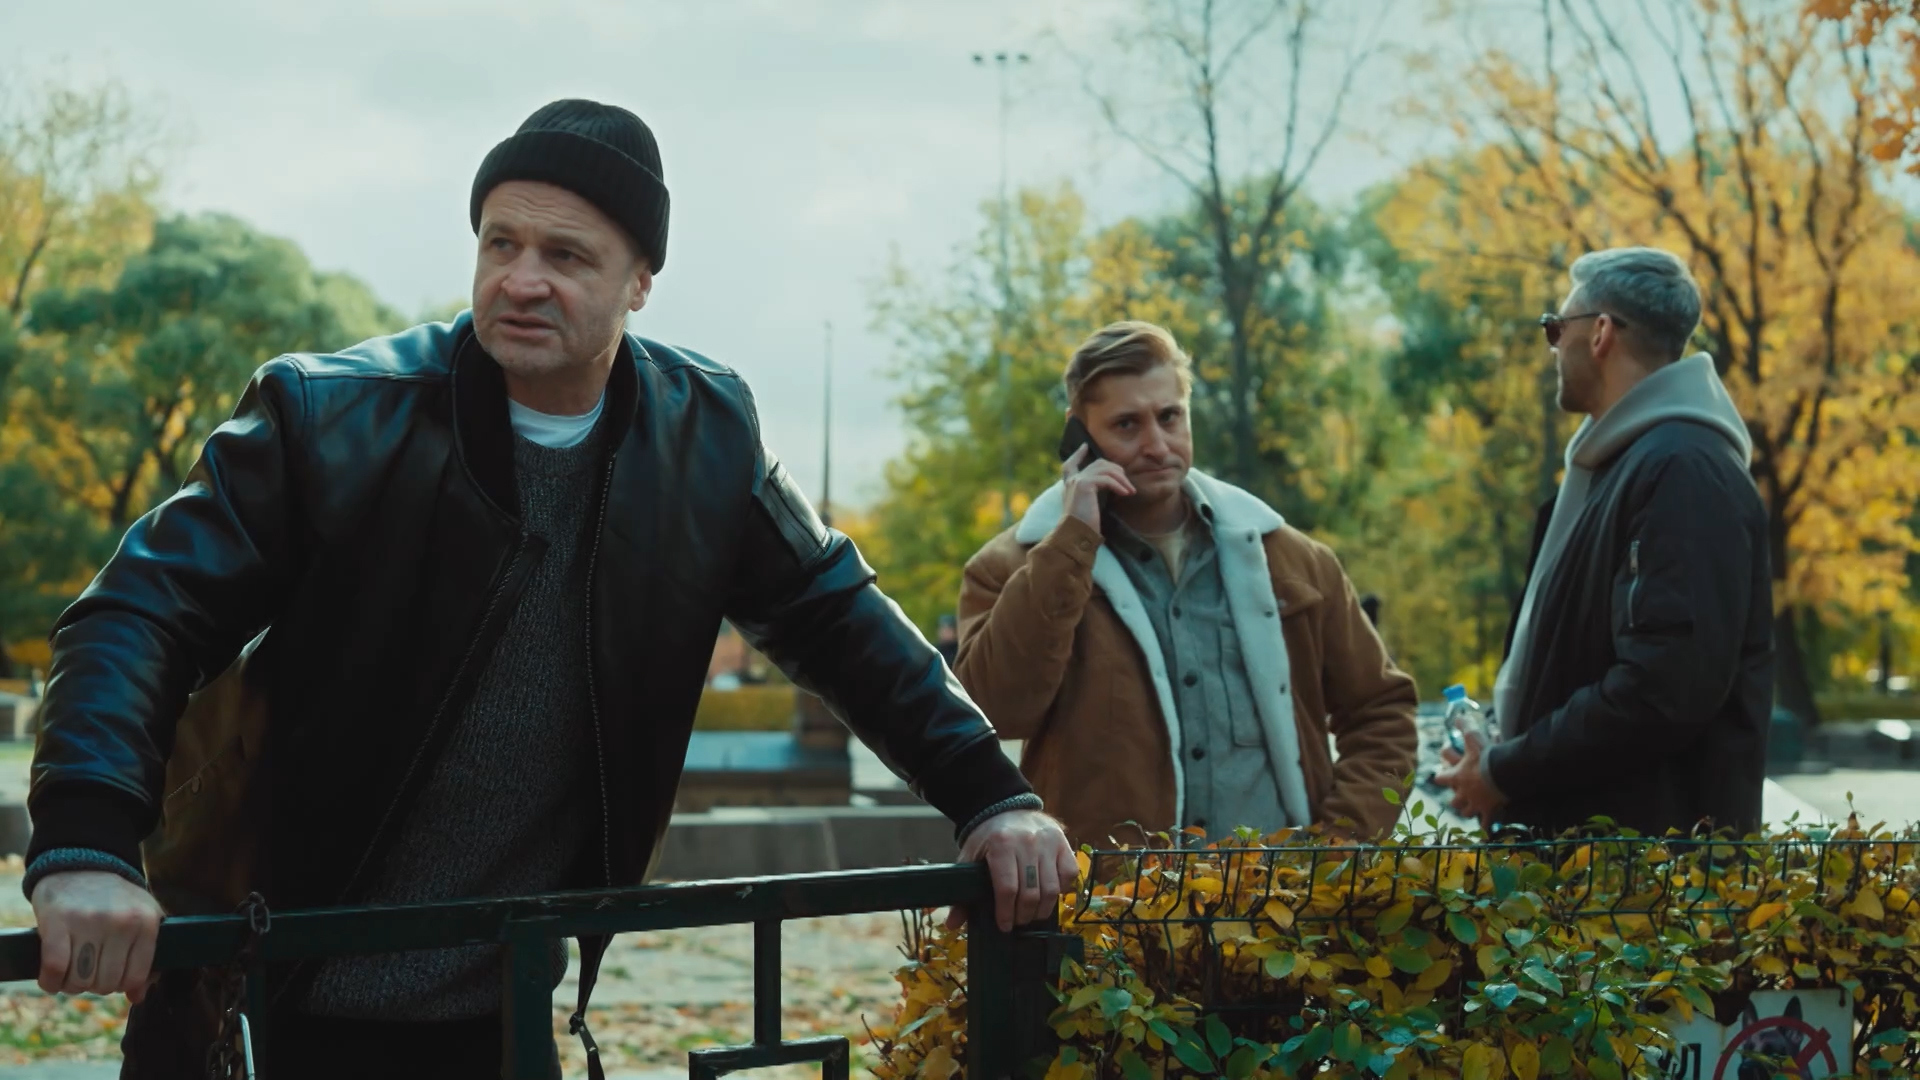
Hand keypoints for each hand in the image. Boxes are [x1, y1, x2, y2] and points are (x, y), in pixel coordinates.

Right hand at [31, 871, 163, 1001]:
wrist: (84, 864)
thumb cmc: (117, 899)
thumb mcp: (144, 917)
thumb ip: (147, 956)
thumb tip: (138, 996)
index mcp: (146, 923)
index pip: (134, 977)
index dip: (121, 986)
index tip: (113, 979)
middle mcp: (120, 922)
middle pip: (106, 983)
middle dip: (96, 985)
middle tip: (90, 972)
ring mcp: (88, 922)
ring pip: (79, 980)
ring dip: (72, 985)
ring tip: (72, 973)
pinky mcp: (57, 921)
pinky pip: (54, 968)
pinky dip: (50, 982)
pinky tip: (52, 979)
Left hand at [948, 809, 1077, 932]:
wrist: (1005, 807)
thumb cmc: (986, 837)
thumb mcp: (969, 858)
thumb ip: (962, 891)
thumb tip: (951, 924)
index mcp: (1001, 844)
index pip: (1007, 888)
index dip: (1006, 913)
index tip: (1004, 926)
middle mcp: (1028, 842)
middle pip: (1030, 892)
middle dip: (1023, 915)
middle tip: (1017, 922)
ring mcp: (1048, 842)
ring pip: (1051, 888)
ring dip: (1042, 909)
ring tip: (1032, 915)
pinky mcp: (1063, 843)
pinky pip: (1069, 874)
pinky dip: (1061, 889)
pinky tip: (1048, 895)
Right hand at [1061, 445, 1134, 531]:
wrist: (1075, 534)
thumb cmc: (1084, 527)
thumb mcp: (1088, 507)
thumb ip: (1092, 495)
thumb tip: (1111, 487)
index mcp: (1069, 486)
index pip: (1070, 464)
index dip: (1078, 454)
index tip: (1085, 446)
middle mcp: (1071, 481)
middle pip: (1098, 464)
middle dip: (1115, 470)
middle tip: (1127, 483)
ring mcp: (1077, 481)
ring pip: (1105, 469)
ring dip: (1121, 479)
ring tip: (1130, 491)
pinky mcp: (1084, 484)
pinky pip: (1106, 479)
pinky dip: (1119, 485)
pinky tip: (1126, 493)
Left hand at [1432, 732, 1505, 827]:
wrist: (1504, 774)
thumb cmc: (1486, 755)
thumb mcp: (1473, 737)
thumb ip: (1464, 726)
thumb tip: (1458, 716)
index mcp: (1457, 776)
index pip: (1442, 778)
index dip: (1441, 775)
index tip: (1442, 774)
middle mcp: (1463, 792)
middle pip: (1453, 800)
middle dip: (1455, 797)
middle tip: (1458, 794)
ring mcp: (1476, 803)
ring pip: (1466, 812)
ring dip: (1467, 810)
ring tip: (1470, 809)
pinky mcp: (1490, 811)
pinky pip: (1487, 823)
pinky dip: (1486, 826)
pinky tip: (1487, 831)